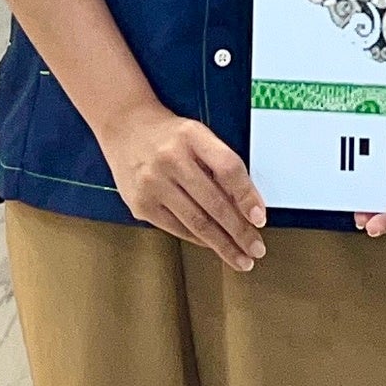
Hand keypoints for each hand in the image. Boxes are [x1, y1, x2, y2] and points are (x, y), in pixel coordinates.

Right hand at [103, 104, 267, 268]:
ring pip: (196, 221)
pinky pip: (177, 228)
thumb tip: (247, 207)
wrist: (125, 127)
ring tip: (241, 258)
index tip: (260, 218)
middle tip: (256, 249)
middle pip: (214, 202)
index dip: (247, 195)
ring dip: (222, 244)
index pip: (227, 168)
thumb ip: (220, 164)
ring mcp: (153, 182)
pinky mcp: (141, 203)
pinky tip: (213, 246)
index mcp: (192, 136)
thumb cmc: (170, 136)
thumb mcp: (197, 136)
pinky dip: (199, 239)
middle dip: (240, 231)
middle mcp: (171, 158)